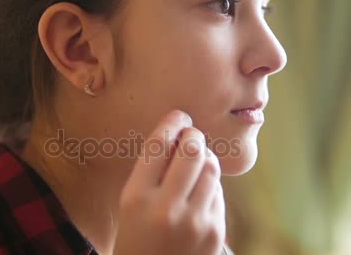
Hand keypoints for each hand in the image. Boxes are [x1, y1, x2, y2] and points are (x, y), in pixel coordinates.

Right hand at [113, 110, 225, 254]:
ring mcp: (194, 222)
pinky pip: (218, 191)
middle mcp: (165, 209)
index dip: (172, 123)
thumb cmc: (138, 235)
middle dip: (194, 135)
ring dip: (205, 159)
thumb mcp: (131, 203)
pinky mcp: (214, 231)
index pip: (158, 145)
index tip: (178, 115)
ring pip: (211, 167)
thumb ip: (151, 170)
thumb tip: (181, 131)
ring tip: (195, 164)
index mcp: (136, 198)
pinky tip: (199, 193)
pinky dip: (210, 185)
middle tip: (191, 134)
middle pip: (191, 150)